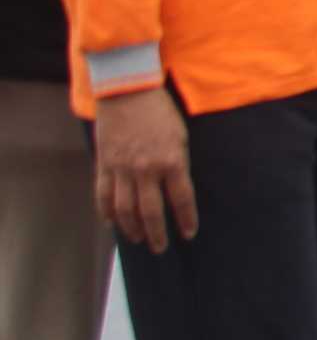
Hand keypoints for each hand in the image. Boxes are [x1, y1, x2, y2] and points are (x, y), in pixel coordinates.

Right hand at [92, 89, 196, 251]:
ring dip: (132, 228)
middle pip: (152, 212)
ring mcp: (122, 169)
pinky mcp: (104, 165)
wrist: (127, 91)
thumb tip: (177, 187)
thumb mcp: (180, 135)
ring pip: (125, 209)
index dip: (186, 219)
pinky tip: (111, 223)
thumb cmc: (160, 111)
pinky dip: (106, 212)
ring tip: (137, 239)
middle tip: (160, 248)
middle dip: (157, 234)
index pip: (182, 199)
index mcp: (172, 161)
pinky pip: (103, 195)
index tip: (189, 234)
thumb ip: (178, 163)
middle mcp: (146, 169)